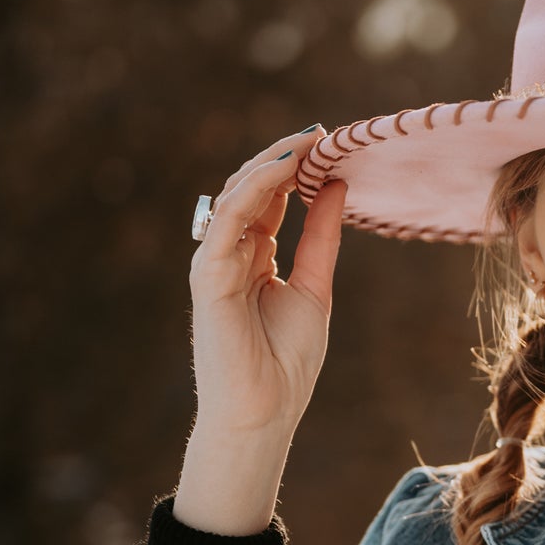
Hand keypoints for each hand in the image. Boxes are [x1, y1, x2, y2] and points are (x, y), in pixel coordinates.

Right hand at [187, 125, 346, 442]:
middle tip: (319, 133)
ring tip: (306, 142)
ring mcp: (215, 262)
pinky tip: (284, 168)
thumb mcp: (315, 286)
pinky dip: (255, 188)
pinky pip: (228, 219)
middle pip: (250, 189)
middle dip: (282, 158)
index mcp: (252, 257)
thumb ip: (321, 236)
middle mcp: (229, 253)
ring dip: (270, 164)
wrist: (265, 412)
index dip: (294, 169)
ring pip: (236, 196)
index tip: (328, 144)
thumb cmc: (286, 361)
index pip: (269, 199)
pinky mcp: (208, 275)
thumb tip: (336, 186)